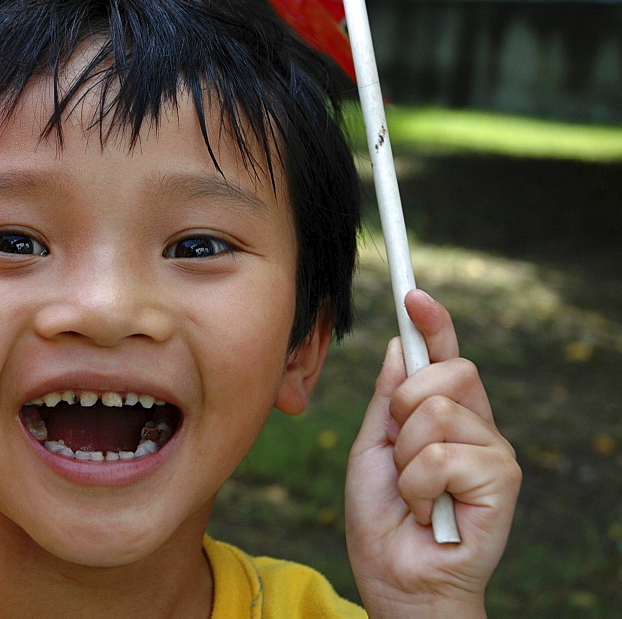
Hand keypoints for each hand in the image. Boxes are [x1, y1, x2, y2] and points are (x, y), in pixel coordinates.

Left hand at [345, 290, 520, 617]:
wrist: (396, 578)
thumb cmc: (383, 520)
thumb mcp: (371, 448)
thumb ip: (388, 400)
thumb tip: (401, 344)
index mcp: (443, 416)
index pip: (445, 358)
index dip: (434, 323)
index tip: (414, 294)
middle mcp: (475, 426)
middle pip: (447, 371)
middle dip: (403, 408)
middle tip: (399, 456)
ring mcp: (492, 451)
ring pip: (438, 412)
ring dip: (406, 458)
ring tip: (414, 494)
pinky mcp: (502, 479)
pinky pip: (443, 453)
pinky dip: (419, 486)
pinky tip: (430, 513)